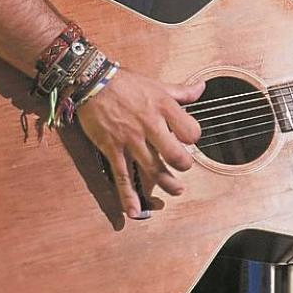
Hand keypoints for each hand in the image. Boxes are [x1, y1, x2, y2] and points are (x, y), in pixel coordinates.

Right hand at [76, 68, 203, 218]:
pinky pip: (122, 175)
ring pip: (153, 168)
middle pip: (174, 154)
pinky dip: (128, 196)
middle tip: (184, 168)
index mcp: (164, 107)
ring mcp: (130, 139)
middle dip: (183, 165)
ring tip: (176, 190)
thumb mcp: (157, 84)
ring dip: (166, 183)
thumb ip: (181, 91)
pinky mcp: (112, 148)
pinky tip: (134, 211)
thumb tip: (201, 87)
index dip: (193, 137)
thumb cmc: (125, 82)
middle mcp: (150, 124)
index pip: (190, 131)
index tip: (188, 140)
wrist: (92, 81)